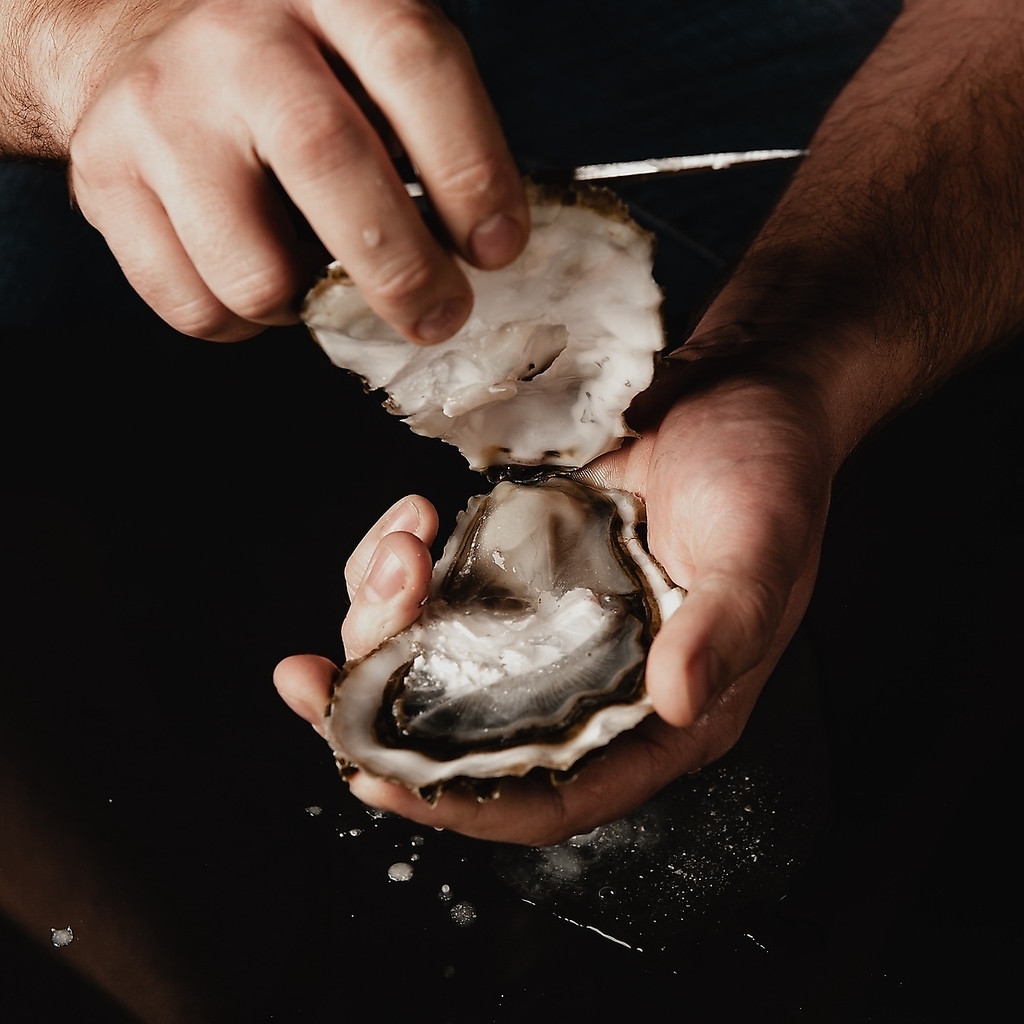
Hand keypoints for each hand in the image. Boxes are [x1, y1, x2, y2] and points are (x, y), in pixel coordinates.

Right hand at [55, 0, 526, 340]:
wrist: (145, 52)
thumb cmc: (296, 81)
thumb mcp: (370, 69)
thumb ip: (428, 140)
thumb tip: (486, 253)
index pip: (414, 65)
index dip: (471, 171)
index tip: (498, 250)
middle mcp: (238, 38)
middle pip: (331, 164)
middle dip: (403, 271)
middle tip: (439, 316)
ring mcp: (161, 109)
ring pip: (256, 273)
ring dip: (307, 307)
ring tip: (316, 278)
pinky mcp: (105, 178)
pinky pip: (196, 306)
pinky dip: (244, 324)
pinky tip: (255, 278)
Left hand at [275, 348, 835, 844]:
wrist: (738, 385)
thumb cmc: (769, 466)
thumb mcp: (760, 542)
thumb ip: (724, 626)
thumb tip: (678, 703)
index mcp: (661, 710)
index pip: (554, 793)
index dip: (460, 803)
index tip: (373, 777)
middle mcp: (595, 683)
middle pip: (469, 737)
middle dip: (383, 713)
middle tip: (325, 668)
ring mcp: (548, 626)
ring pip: (437, 662)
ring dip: (384, 622)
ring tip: (396, 549)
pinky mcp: (517, 570)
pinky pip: (437, 593)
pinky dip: (400, 568)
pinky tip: (408, 525)